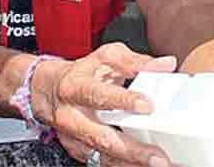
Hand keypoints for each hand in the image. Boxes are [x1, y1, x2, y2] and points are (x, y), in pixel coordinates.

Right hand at [31, 43, 175, 166]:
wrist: (48, 90)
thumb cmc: (80, 74)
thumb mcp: (104, 58)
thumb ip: (135, 63)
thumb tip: (166, 64)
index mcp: (76, 87)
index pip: (98, 94)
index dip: (122, 100)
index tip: (147, 106)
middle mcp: (72, 115)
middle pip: (101, 136)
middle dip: (131, 149)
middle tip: (157, 157)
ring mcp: (73, 137)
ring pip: (102, 156)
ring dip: (130, 163)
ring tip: (156, 164)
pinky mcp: (78, 151)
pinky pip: (101, 163)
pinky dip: (122, 166)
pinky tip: (140, 166)